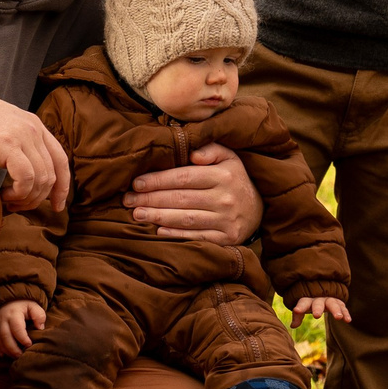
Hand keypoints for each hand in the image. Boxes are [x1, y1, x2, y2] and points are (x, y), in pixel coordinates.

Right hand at [0, 77, 69, 212]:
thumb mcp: (2, 131)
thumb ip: (17, 147)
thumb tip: (24, 178)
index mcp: (35, 127)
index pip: (61, 160)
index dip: (62, 187)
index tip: (56, 206)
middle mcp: (34, 129)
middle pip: (51, 175)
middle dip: (37, 199)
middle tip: (17, 205)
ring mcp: (23, 135)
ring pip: (41, 180)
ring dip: (26, 198)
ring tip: (7, 200)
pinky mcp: (8, 143)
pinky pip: (26, 178)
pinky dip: (18, 193)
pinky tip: (2, 194)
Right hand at [0, 300, 45, 355]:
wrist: (9, 300)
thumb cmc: (23, 305)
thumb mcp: (33, 306)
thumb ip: (39, 315)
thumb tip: (40, 328)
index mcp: (13, 313)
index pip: (17, 328)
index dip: (23, 338)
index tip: (29, 344)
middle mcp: (2, 319)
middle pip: (5, 336)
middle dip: (13, 348)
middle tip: (21, 355)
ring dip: (6, 350)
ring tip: (15, 356)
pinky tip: (4, 354)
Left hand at [126, 143, 262, 242]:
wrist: (260, 209)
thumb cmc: (235, 179)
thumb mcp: (229, 157)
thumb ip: (211, 149)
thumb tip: (193, 154)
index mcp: (223, 175)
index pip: (184, 177)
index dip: (158, 180)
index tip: (136, 182)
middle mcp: (225, 198)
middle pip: (181, 198)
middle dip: (151, 198)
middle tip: (127, 199)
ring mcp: (227, 220)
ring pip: (186, 218)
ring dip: (158, 216)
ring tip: (136, 214)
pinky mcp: (227, 239)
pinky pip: (197, 237)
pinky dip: (176, 234)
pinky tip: (158, 230)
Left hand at [291, 295, 350, 323]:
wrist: (322, 289)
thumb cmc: (310, 302)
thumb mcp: (302, 307)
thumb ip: (297, 316)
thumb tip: (292, 325)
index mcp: (308, 300)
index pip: (303, 302)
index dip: (300, 307)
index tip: (296, 310)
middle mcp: (319, 299)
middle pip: (318, 303)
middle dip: (317, 308)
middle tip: (316, 315)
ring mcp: (330, 300)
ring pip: (333, 304)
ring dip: (336, 310)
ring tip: (338, 318)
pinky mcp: (339, 303)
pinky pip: (343, 308)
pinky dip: (345, 313)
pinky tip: (348, 320)